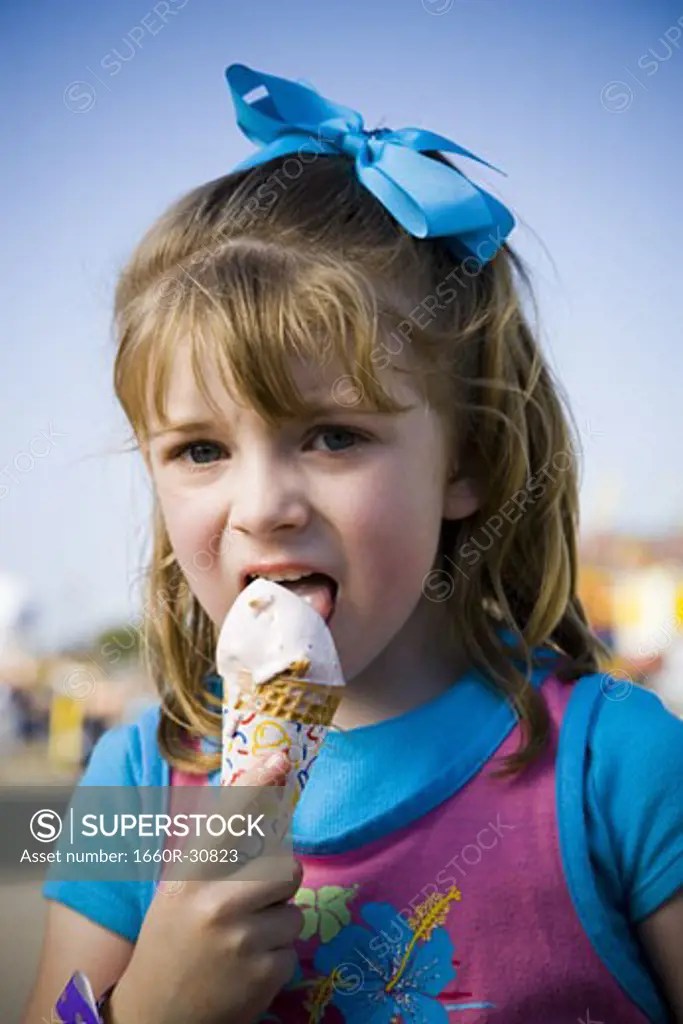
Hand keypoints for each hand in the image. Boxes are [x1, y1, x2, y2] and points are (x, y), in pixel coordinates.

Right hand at [108, 752, 302, 1023]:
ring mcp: (242, 942)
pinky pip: (293, 949)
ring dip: (277, 924)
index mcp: (190, 878)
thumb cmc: (172, 941)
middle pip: (287, 867)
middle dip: (280, 882)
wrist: (157, 1014)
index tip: (280, 758)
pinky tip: (245, 967)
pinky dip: (276, 957)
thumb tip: (260, 802)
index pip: (229, 819)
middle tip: (255, 899)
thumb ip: (215, 856)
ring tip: (243, 940)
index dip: (256, 784)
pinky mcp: (264, 975)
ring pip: (295, 911)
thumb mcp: (180, 891)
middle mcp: (215, 904)